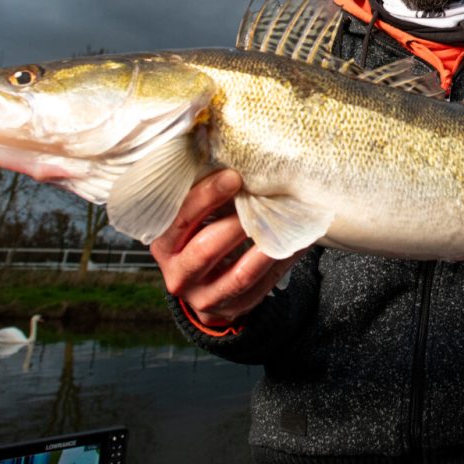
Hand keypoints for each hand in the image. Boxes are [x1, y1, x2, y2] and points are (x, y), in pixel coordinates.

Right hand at [150, 168, 299, 327]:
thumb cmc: (200, 236)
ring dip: (266, 247)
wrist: (204, 285)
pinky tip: (298, 241)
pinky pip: (263, 286)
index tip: (233, 176)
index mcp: (164, 244)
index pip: (181, 219)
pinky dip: (283, 261)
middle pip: (206, 249)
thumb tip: (237, 156)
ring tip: (287, 223)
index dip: (207, 196)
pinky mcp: (233, 307)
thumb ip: (204, 195)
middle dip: (237, 222)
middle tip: (262, 198)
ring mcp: (205, 296)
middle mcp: (179, 274)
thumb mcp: (191, 219)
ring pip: (239, 275)